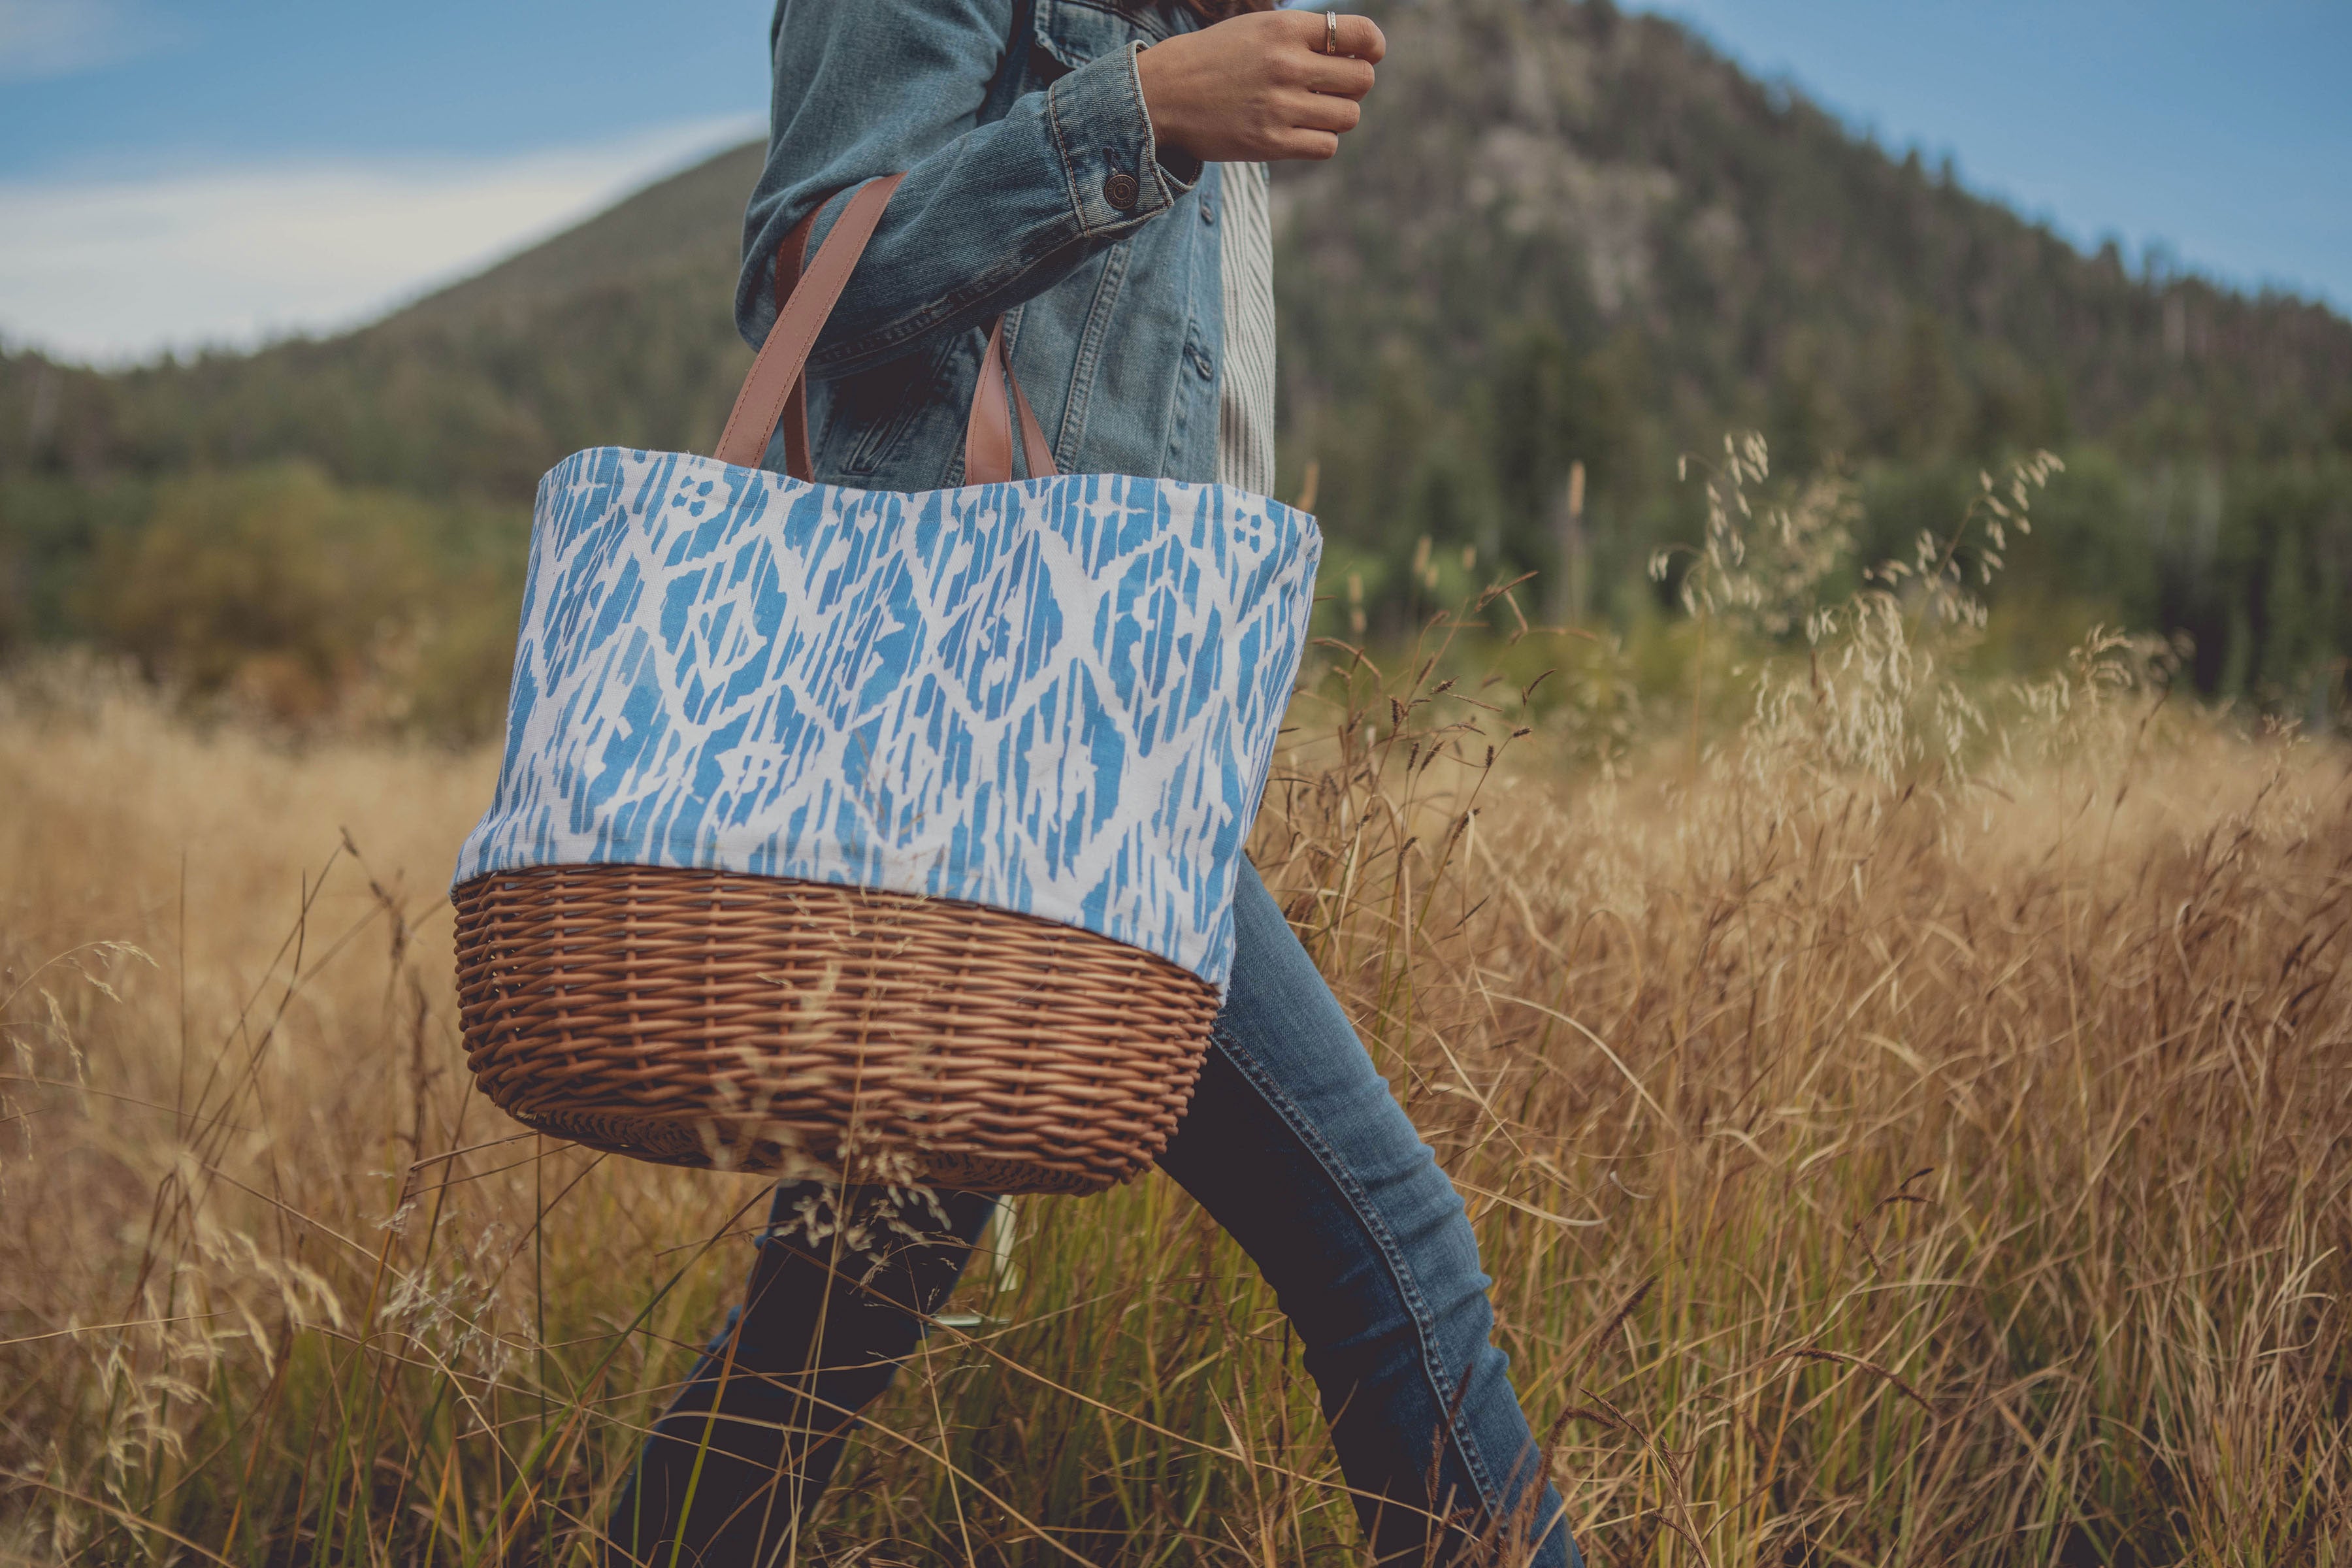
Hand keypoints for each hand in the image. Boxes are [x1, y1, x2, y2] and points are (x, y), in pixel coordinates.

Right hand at [1136, 10, 1384, 163]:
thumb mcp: (1258, 28)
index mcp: (1285, 29)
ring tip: (1310, 109)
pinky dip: (1320, 140)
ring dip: (1337, 114)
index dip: (1372, 48)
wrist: (1163, 94)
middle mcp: (1286, 65)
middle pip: (1362, 79)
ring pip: (1348, 116)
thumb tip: (1358, 53)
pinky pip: (1326, 145)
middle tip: (1332, 86)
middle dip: (1354, 83)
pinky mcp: (1270, 143)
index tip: (1364, 55)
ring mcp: (1279, 107)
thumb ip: (1305, 35)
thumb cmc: (1215, 59)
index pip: (1361, 35)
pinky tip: (1299, 130)